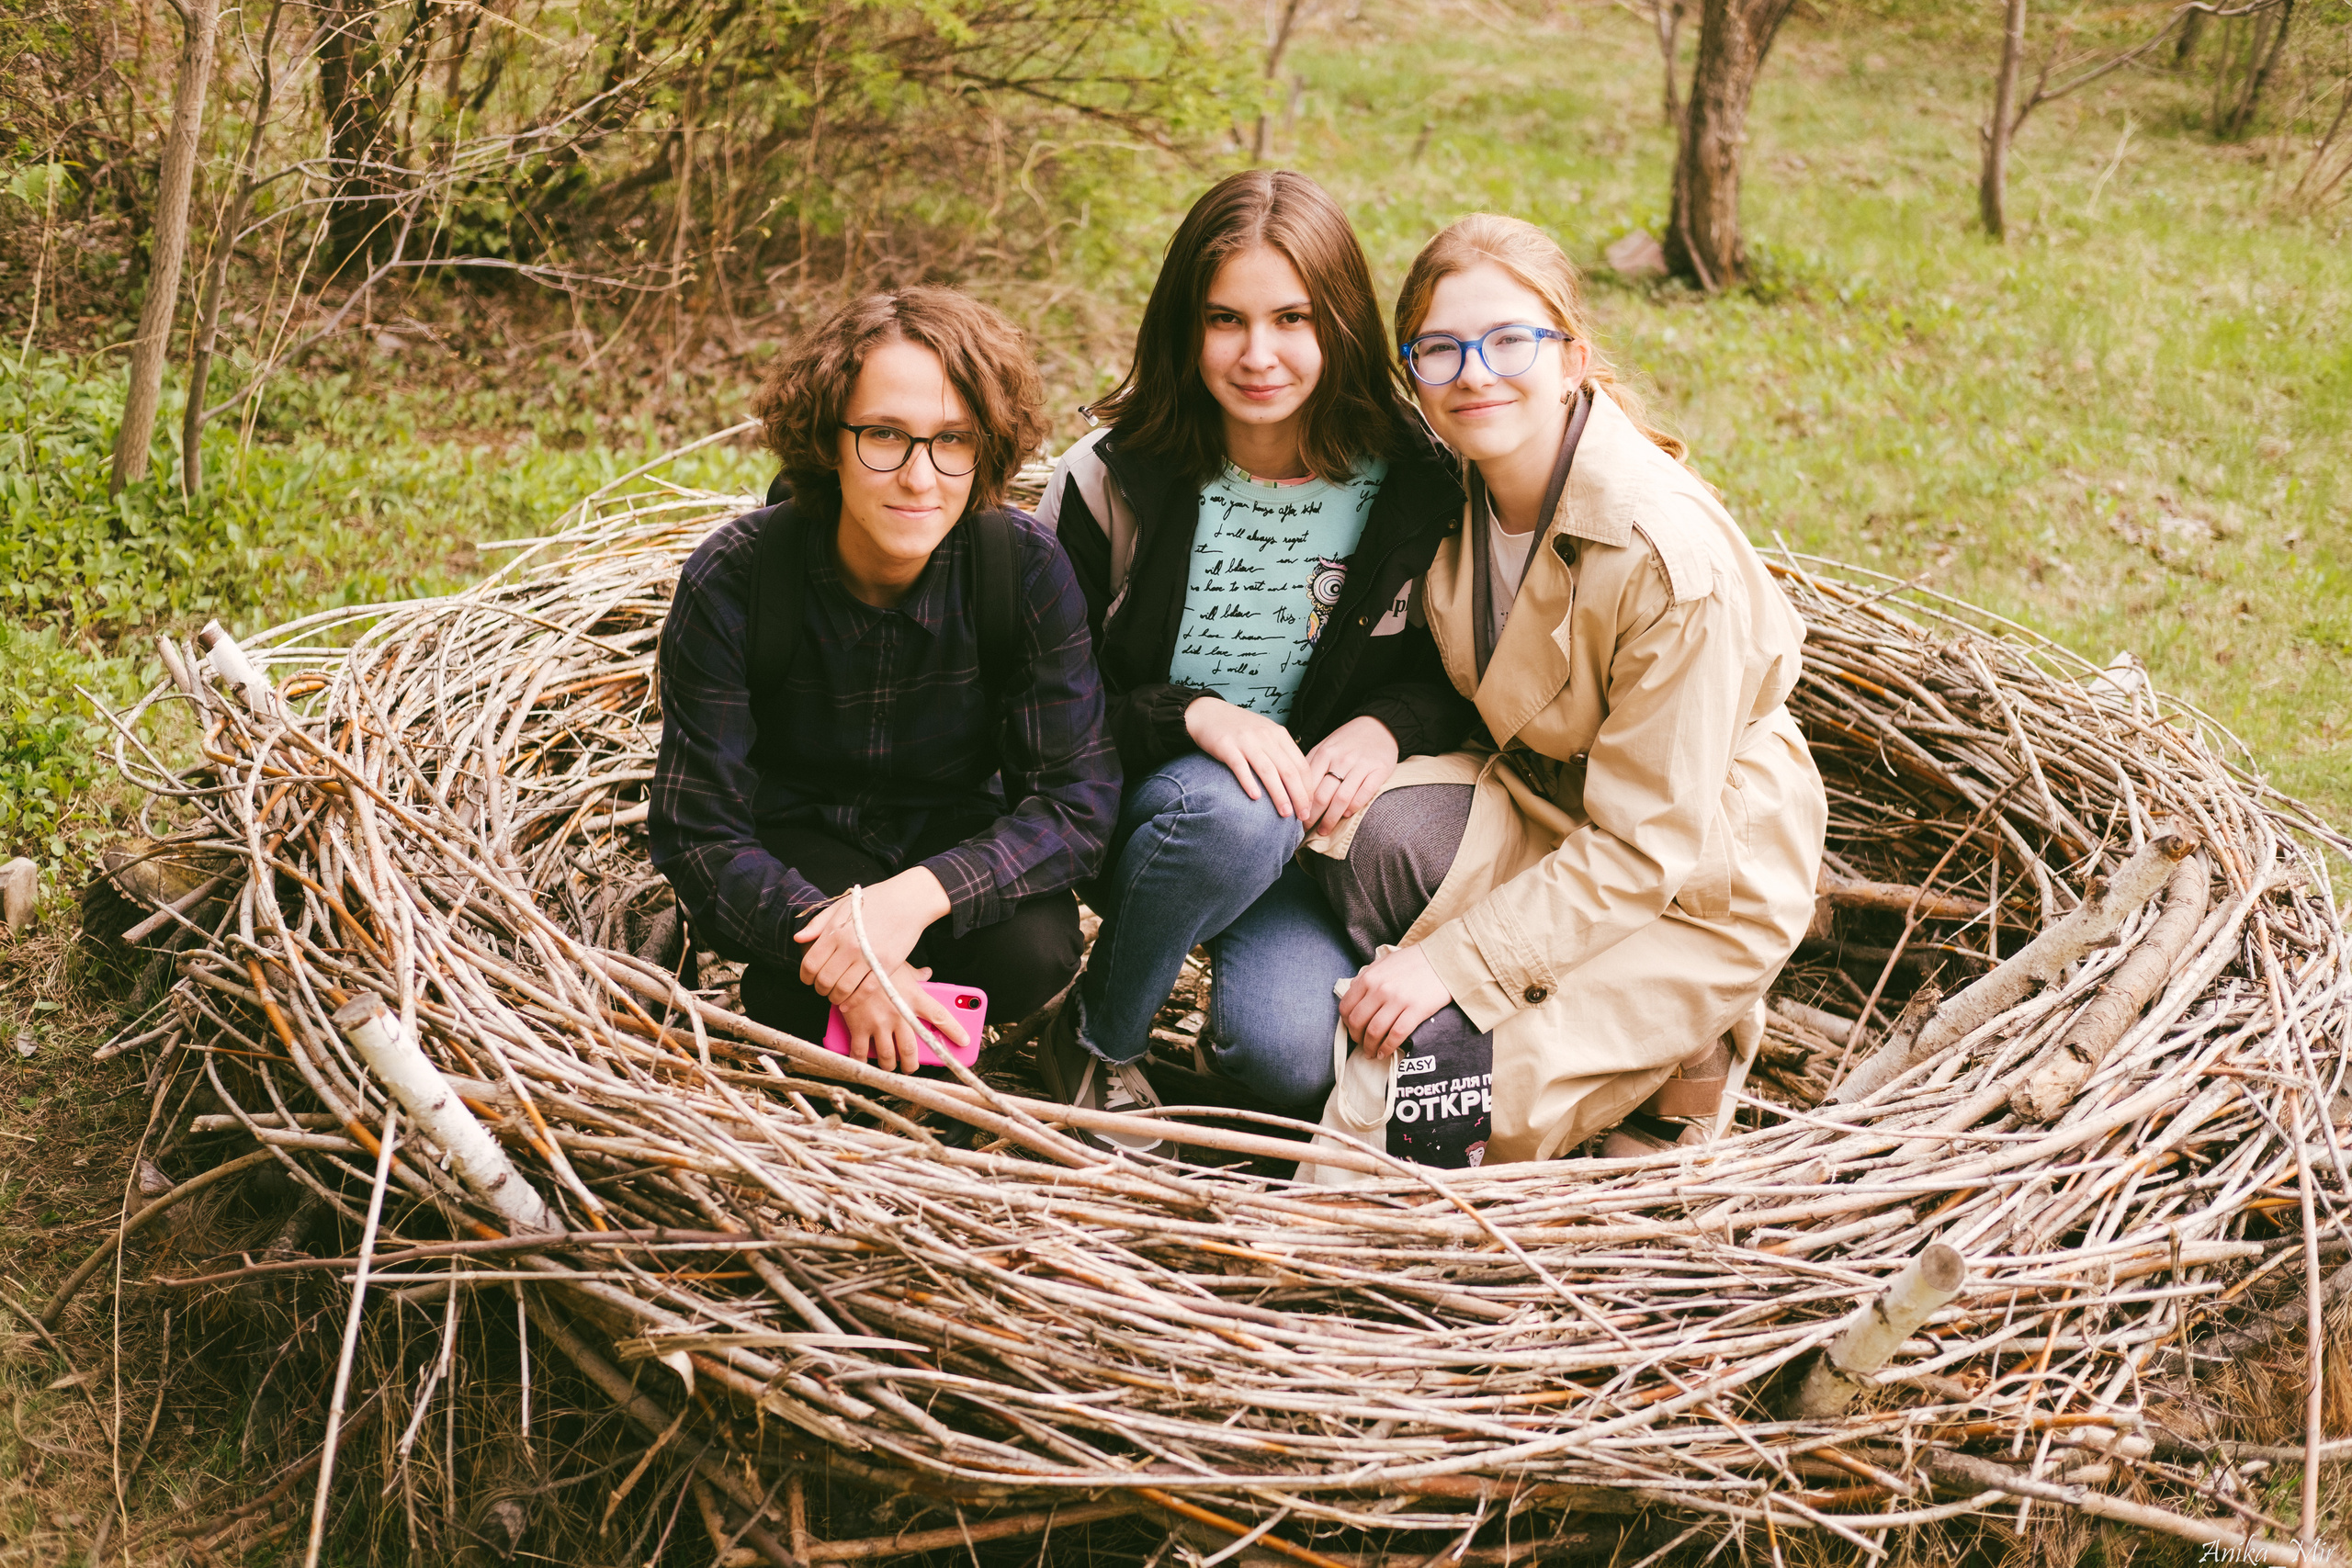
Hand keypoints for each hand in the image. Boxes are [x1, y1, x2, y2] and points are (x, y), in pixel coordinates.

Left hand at [794, 867, 950, 1005]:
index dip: (805, 976)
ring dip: (834, 997)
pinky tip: (847, 1003)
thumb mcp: (842, 906)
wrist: (909, 901)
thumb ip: (818, 923)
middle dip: (819, 988)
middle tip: (822, 988)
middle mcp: (850, 946)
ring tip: (835, 995)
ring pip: (843, 989)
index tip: (807, 979)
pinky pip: (866, 991)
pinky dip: (853, 1001)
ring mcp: (869, 958)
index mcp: (836, 931)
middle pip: (824, 980)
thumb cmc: (875, 900)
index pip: (810, 963)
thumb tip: (798, 939)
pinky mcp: (887, 966)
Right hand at [832, 963, 969, 1073]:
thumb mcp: (900, 965)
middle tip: (911, 1067)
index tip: (965, 1041)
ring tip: (891, 1067)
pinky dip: (863, 1062)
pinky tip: (864, 1064)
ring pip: (888, 1056)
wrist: (848, 962)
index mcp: (913, 997)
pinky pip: (861, 1052)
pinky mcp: (858, 1027)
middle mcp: (899, 1013)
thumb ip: (916, 975)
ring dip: (890, 1065)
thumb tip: (927, 974)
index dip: (955, 1031)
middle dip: (912, 1063)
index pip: (941, 1016)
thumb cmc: (875, 960)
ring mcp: (878, 1022)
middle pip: (911, 1049)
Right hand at [1185, 696, 1313, 818]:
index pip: (1301, 764)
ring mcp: (1246, 741)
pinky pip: (1240, 767)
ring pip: (1268, 771)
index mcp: (1279, 734)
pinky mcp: (1226, 746)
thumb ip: (1281, 752)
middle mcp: (1265, 737)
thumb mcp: (1266, 733)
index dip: (1308, 788)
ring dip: (1279, 794)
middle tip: (1303, 816)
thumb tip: (1298, 783)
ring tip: (1285, 813)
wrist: (1209, 713)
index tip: (1309, 806)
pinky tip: (1255, 798)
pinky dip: (1249, 782)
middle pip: (1288, 770)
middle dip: (1299, 795)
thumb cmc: (1240, 728)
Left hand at [1302, 715, 1400, 835]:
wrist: (1378, 725)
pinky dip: (1354, 807)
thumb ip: (1311, 765)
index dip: (1300, 805)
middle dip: (1312, 817)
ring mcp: (1361, 765)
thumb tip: (1295, 790)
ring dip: (1331, 819)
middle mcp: (1341, 759)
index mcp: (1324, 753)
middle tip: (1307, 829)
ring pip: (1342, 798)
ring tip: (1324, 830)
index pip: (1308, 784)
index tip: (1296, 818)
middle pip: (1323, 795)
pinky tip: (1347, 815)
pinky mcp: (1379, 770)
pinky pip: (1364, 794)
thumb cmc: (1348, 740)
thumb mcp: (1325, 746)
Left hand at [1340, 945, 1452, 1060]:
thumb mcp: (1384, 963)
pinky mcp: (1416, 1010)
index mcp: (1369, 977)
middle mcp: (1380, 989)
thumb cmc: (1414, 961)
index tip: (1353, 1029)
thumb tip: (1353, 992)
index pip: (1346, 1007)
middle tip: (1361, 1044)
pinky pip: (1396, 1035)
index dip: (1346, 1023)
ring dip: (1370, 1047)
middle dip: (1356, 1038)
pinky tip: (1385, 1053)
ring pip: (1374, 1032)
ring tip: (1372, 1053)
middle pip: (1357, 1022)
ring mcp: (1398, 1000)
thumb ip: (1367, 976)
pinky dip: (1387, 1048)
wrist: (1444, 959)